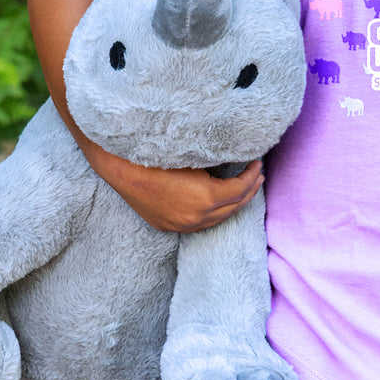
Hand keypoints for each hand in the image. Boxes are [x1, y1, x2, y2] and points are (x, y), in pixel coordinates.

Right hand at [75, 129, 263, 231]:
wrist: (121, 168)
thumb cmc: (158, 154)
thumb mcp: (196, 155)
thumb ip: (219, 161)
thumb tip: (237, 157)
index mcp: (206, 198)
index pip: (240, 189)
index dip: (252, 176)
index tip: (258, 163)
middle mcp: (196, 217)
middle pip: (233, 207)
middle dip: (248, 191)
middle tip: (257, 176)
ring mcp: (181, 225)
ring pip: (217, 219)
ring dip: (233, 204)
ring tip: (243, 190)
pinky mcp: (168, 226)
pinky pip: (199, 223)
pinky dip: (213, 213)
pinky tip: (217, 202)